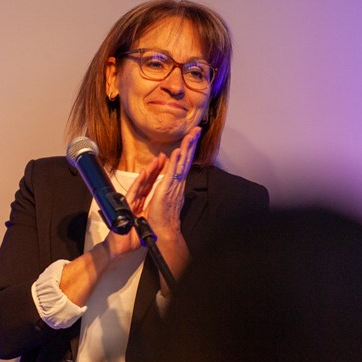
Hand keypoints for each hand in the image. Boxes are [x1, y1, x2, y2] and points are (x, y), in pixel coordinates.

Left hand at [140, 125, 199, 239]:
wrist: (163, 232)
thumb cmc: (163, 216)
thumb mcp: (166, 195)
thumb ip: (169, 181)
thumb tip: (170, 168)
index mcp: (177, 183)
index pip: (184, 161)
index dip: (188, 147)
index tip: (193, 135)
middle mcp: (178, 183)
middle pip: (186, 159)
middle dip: (192, 143)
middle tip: (197, 129)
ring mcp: (174, 186)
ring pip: (181, 163)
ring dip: (186, 148)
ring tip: (191, 134)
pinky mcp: (166, 191)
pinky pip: (171, 174)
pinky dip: (174, 163)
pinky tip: (177, 152)